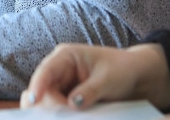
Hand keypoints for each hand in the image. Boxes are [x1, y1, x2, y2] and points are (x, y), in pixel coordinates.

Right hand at [22, 43, 169, 109]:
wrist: (135, 77)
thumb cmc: (122, 70)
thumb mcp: (107, 79)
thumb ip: (90, 91)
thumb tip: (72, 104)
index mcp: (66, 56)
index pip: (46, 71)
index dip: (37, 86)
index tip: (33, 101)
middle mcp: (59, 69)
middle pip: (42, 90)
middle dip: (47, 105)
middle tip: (60, 117)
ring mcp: (62, 85)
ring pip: (46, 101)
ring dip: (53, 112)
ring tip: (65, 117)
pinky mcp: (66, 98)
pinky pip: (57, 109)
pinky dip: (60, 115)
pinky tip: (67, 118)